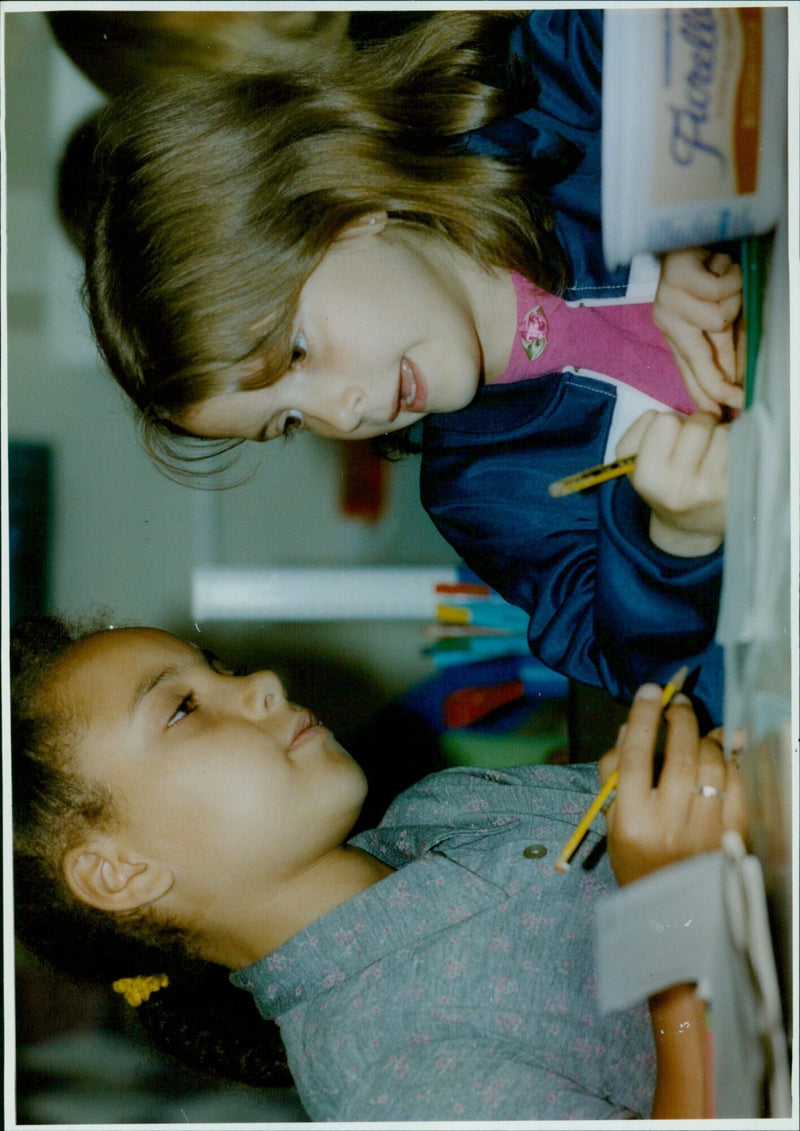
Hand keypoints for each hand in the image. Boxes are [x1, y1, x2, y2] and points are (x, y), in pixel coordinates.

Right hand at [599, 684, 746, 887]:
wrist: (674, 910)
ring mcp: (704, 829)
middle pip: (680, 755)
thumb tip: (633, 727)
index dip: (645, 719)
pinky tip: (724, 753)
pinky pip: (737, 784)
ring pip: (713, 766)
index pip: (636, 757)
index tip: (651, 691)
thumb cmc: (636, 859)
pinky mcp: (732, 833)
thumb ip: (617, 774)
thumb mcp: (612, 821)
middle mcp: (668, 823)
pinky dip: (731, 762)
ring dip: (707, 739)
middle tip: (678, 705)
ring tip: (700, 732)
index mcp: (631, 820)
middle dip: (681, 720)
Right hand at [616, 409, 727, 555]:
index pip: (663, 421)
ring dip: (719, 436)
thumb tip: (677, 413)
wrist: (689, 529)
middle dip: (698, 426)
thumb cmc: (662, 483)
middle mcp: (678, 488)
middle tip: (695, 446)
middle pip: (697, 423)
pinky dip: (737, 447)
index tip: (670, 442)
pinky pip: (742, 446)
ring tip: (711, 455)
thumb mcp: (634, 461)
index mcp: (648, 478)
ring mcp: (710, 490)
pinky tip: (728, 463)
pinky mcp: (737, 490)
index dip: (669, 425)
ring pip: (723, 432)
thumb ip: (643, 428)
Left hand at [653, 248, 744, 415]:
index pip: (688, 370)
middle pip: (695, 359)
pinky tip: (724, 267)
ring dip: (736, 300)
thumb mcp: (722, 315)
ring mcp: (668, 299)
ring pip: (717, 320)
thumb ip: (724, 346)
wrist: (694, 227)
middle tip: (737, 398)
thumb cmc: (712, 272)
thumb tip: (734, 380)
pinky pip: (717, 293)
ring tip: (730, 282)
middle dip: (719, 381)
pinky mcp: (676, 278)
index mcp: (674, 331)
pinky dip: (732, 279)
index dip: (704, 393)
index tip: (718, 415)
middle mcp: (666, 319)